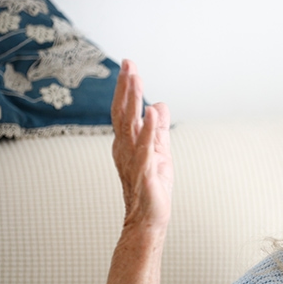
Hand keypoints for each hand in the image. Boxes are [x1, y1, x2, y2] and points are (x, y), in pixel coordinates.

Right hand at [111, 60, 172, 232]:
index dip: (125, 88)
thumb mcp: (160, 152)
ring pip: (130, 126)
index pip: (124, 110)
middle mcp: (126, 148)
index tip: (129, 66)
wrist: (148, 219)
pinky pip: (145, 148)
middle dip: (126, 88)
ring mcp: (134, 160)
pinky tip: (151, 112)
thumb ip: (159, 129)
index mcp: (128, 143)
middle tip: (128, 64)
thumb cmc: (152, 188)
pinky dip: (148, 129)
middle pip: (122, 113)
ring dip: (134, 101)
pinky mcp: (145, 172)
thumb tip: (160, 105)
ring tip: (136, 79)